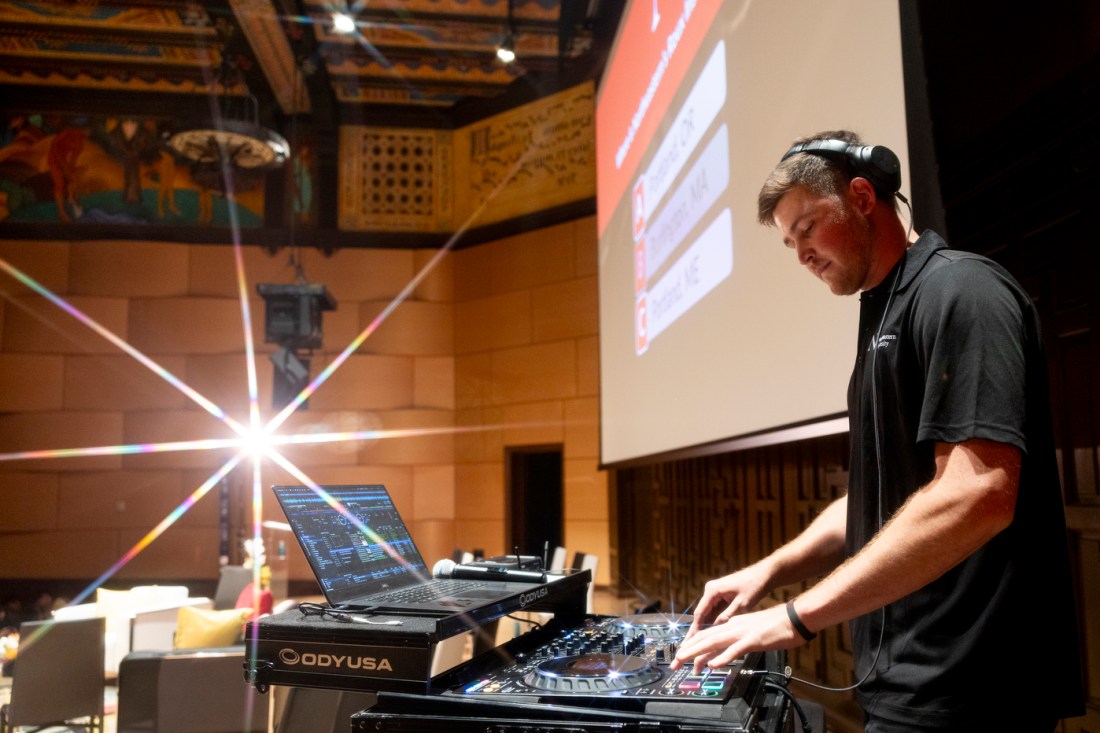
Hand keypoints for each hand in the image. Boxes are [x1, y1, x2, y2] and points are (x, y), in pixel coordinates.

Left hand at [671, 604, 803, 672]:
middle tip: (675, 662)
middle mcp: (734, 626)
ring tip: (684, 660)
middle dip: (688, 650)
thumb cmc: (778, 625)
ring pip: (715, 641)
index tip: (682, 655)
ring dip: (698, 652)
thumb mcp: (754, 632)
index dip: (693, 644)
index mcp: (734, 624)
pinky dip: (723, 657)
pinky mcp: (754, 639)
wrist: (796, 617)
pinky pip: (735, 649)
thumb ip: (739, 640)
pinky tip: (713, 665)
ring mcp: (743, 632)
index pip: (708, 634)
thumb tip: (729, 651)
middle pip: (706, 637)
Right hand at [686, 564, 771, 639]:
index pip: (700, 613)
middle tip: (687, 646)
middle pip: (701, 614)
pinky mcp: (721, 595)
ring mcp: (715, 593)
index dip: (695, 629)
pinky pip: (714, 611)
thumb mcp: (741, 604)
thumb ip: (727, 617)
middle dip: (695, 630)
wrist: (764, 573)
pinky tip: (709, 634)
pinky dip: (712, 622)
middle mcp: (710, 590)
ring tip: (695, 643)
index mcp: (712, 591)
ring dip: (703, 627)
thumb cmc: (754, 586)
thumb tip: (715, 631)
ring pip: (708, 614)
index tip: (690, 643)